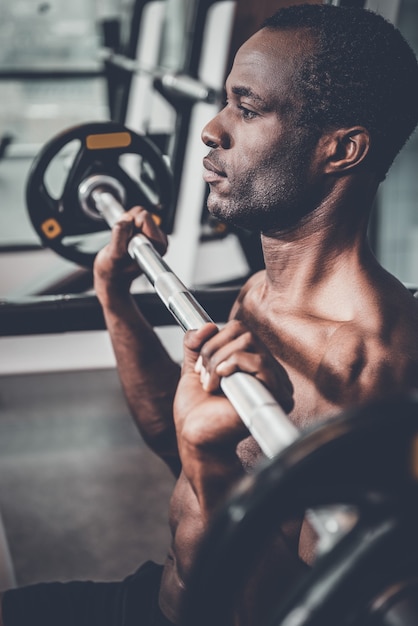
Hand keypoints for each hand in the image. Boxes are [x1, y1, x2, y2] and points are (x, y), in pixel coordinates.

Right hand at [93, 206, 167, 294]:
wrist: (112, 275)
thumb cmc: (114, 270)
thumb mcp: (114, 254)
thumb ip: (120, 235)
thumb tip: (127, 219)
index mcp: (157, 246)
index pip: (144, 218)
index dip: (130, 226)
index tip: (127, 241)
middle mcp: (159, 240)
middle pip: (141, 213)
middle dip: (128, 224)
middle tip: (124, 241)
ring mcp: (153, 236)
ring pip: (137, 213)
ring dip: (126, 225)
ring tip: (123, 241)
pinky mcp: (146, 232)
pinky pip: (133, 216)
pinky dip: (125, 225)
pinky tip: (125, 240)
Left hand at [175, 321, 293, 453]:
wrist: (196, 438)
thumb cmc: (198, 412)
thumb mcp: (194, 367)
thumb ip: (196, 343)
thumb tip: (206, 325)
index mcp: (253, 365)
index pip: (241, 330)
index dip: (215, 339)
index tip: (200, 365)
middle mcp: (269, 372)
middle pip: (245, 333)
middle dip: (214, 349)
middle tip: (203, 373)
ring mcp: (274, 384)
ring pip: (250, 343)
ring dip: (219, 359)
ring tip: (210, 383)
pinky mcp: (274, 396)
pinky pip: (259, 362)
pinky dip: (233, 364)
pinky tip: (221, 382)